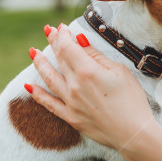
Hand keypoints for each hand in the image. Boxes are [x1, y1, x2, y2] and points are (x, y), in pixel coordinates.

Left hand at [26, 24, 161, 153]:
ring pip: (49, 79)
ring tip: (33, 52)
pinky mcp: (71, 117)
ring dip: (40, 63)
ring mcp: (70, 102)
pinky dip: (38, 94)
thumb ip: (96, 56)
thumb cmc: (132, 101)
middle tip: (48, 31)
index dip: (62, 35)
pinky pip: (49, 104)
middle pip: (59, 59)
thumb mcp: (120, 71)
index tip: (62, 27)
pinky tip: (28, 86)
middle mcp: (75, 86)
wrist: (133, 133)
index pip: (68, 47)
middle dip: (53, 43)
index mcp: (88, 71)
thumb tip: (79, 40)